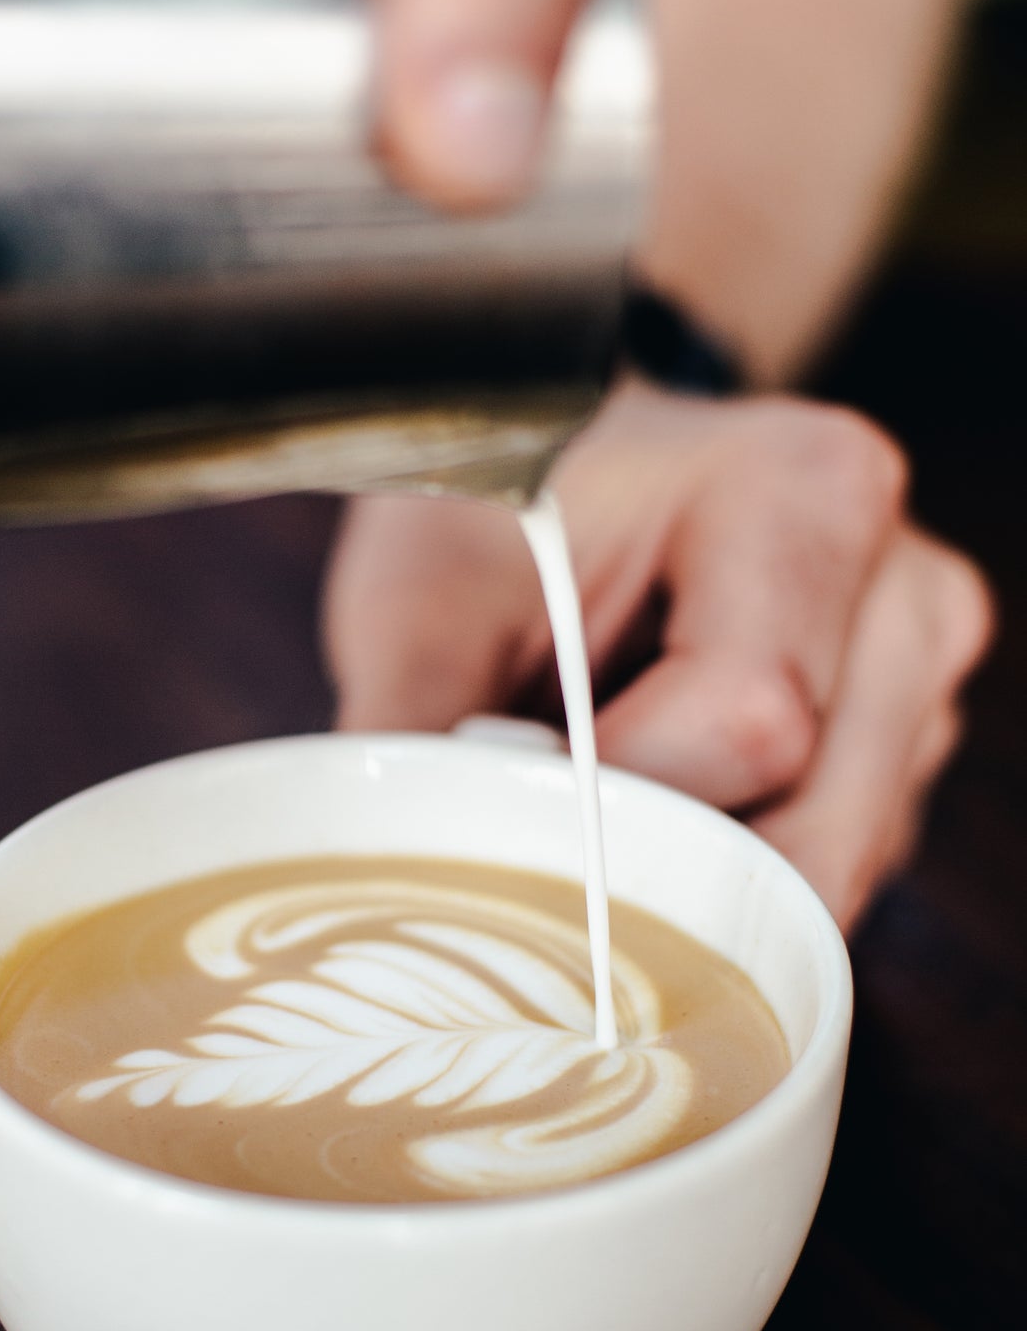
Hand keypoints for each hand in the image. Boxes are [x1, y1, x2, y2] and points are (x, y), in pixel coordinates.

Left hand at [323, 384, 993, 932]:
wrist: (580, 448)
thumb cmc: (512, 503)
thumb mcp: (428, 589)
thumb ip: (415, 725)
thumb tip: (409, 874)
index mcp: (810, 496)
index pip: (747, 726)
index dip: (622, 798)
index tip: (519, 793)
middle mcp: (904, 590)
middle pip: (816, 831)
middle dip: (672, 877)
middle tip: (555, 850)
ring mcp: (921, 677)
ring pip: (835, 871)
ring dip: (707, 882)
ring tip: (610, 803)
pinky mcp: (908, 746)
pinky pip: (840, 866)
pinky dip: (742, 873)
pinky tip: (667, 808)